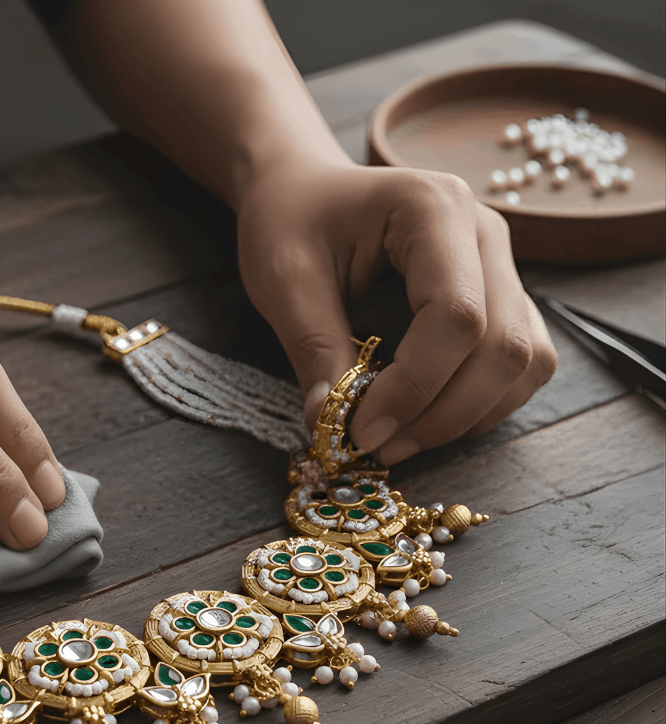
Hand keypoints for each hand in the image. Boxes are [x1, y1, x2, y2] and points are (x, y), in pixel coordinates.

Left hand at [235, 158, 557, 461]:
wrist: (305, 191)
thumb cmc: (291, 222)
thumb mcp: (284, 280)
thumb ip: (312, 349)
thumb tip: (331, 425)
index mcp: (433, 209)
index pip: (456, 315)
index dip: (414, 387)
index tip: (360, 430)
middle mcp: (485, 232)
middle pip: (505, 345)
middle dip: (442, 414)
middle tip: (377, 446)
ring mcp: (501, 264)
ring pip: (525, 361)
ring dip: (466, 417)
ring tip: (396, 439)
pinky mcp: (500, 297)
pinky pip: (521, 363)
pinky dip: (480, 404)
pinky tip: (424, 418)